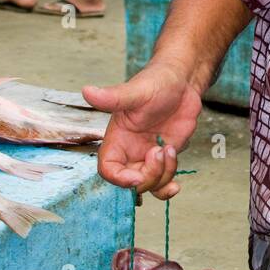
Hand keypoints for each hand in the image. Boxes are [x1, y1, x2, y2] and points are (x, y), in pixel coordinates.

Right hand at [83, 61, 202, 199]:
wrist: (182, 82)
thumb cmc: (156, 81)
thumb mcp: (135, 91)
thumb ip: (112, 97)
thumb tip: (86, 91)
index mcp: (118, 138)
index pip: (108, 169)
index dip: (120, 179)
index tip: (137, 176)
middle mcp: (130, 150)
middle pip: (131, 182)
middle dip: (148, 176)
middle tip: (162, 150)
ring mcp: (148, 155)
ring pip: (149, 184)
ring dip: (162, 177)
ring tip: (171, 149)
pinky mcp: (165, 157)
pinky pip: (161, 183)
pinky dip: (167, 188)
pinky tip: (176, 185)